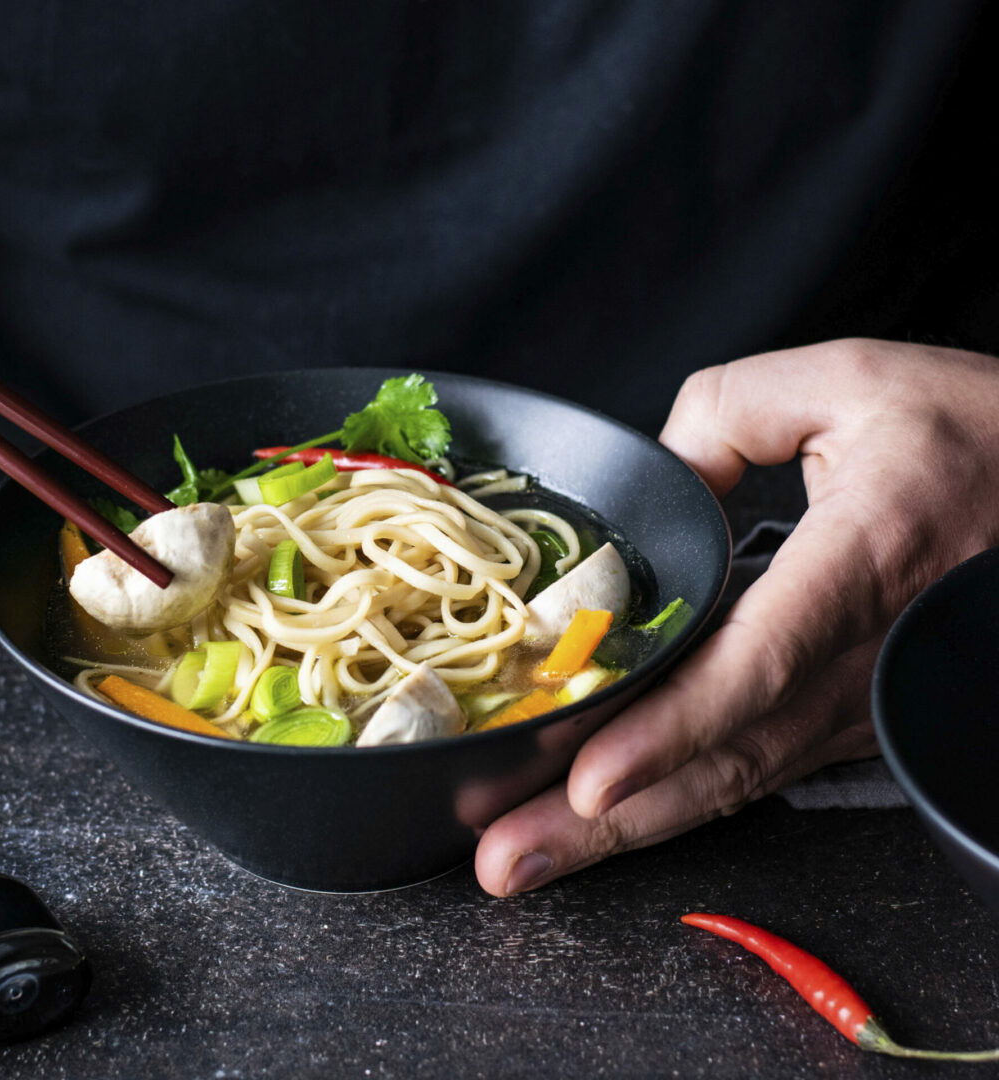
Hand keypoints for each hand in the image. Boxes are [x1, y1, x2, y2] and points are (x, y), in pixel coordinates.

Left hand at [475, 339, 998, 895]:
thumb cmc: (974, 435)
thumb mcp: (846, 384)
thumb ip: (726, 415)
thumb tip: (655, 480)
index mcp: (862, 560)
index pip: (756, 663)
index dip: (670, 730)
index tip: (590, 778)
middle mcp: (862, 654)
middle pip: (726, 755)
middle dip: (611, 818)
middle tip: (511, 858)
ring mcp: (861, 700)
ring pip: (739, 779)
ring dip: (633, 823)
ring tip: (536, 853)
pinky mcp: (854, 712)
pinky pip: (759, 765)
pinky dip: (680, 797)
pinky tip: (616, 816)